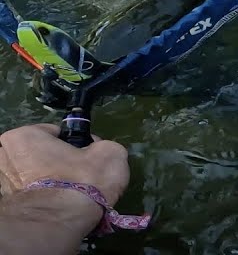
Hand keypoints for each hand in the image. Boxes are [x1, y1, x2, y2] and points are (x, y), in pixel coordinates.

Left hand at [0, 123, 129, 204]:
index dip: (73, 144)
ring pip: (32, 177)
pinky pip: (29, 196)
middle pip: (37, 154)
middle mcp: (4, 156)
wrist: (60, 222)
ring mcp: (2, 184)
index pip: (54, 133)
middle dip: (54, 162)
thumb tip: (95, 152)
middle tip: (76, 174)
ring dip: (47, 182)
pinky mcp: (8, 207)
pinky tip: (59, 206)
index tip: (86, 156)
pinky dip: (42, 199)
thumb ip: (101, 146)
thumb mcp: (109, 153)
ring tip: (69, 194)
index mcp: (23, 136)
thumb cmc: (81, 179)